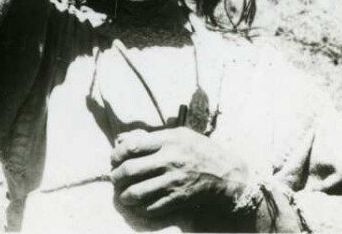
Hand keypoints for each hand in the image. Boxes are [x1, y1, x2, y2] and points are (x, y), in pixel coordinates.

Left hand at [110, 127, 247, 215]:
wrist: (226, 172)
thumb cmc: (199, 149)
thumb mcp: (179, 134)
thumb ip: (152, 136)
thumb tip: (123, 139)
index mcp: (169, 140)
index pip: (133, 146)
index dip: (118, 153)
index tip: (115, 157)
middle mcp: (170, 159)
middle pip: (131, 169)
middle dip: (117, 175)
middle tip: (115, 177)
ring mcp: (173, 181)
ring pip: (138, 192)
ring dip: (125, 195)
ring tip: (123, 193)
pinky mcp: (178, 198)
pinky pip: (152, 207)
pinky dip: (141, 208)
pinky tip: (138, 204)